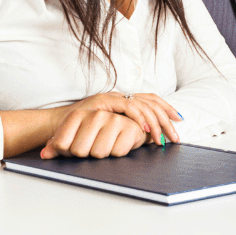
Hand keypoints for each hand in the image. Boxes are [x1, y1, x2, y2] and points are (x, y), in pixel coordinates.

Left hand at [41, 109, 147, 158]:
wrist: (128, 123)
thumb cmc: (97, 132)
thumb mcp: (74, 136)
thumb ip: (56, 145)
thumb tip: (45, 155)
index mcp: (78, 114)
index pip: (61, 144)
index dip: (67, 152)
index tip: (75, 146)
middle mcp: (96, 115)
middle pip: (79, 150)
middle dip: (86, 154)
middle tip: (93, 147)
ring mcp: (114, 120)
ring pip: (98, 153)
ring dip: (102, 155)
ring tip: (107, 145)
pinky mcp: (131, 128)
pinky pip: (117, 152)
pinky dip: (117, 153)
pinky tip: (119, 144)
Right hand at [65, 92, 181, 145]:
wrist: (56, 127)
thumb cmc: (81, 133)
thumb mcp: (108, 130)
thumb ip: (124, 129)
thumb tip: (147, 139)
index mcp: (123, 100)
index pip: (150, 99)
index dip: (166, 108)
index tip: (178, 119)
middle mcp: (119, 95)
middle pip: (150, 102)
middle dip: (166, 118)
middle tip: (175, 136)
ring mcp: (111, 97)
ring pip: (142, 105)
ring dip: (155, 122)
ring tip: (162, 138)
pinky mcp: (103, 102)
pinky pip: (127, 107)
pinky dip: (138, 117)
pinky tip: (145, 129)